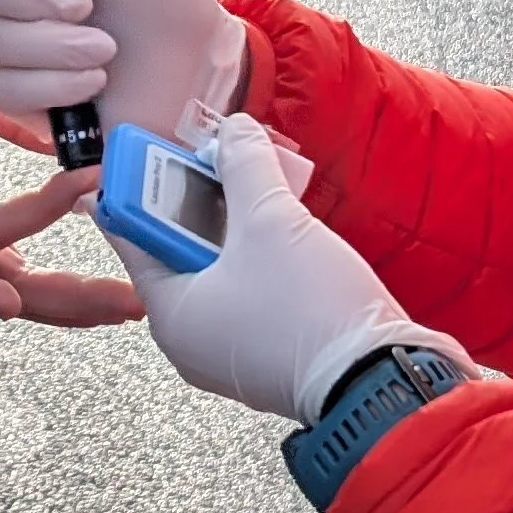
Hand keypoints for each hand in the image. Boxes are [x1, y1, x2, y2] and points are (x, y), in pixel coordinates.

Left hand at [0, 20, 140, 330]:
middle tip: (136, 312)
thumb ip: (5, 116)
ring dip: (47, 290)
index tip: (134, 286)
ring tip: (106, 297)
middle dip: (77, 304)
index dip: (72, 280)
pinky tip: (23, 264)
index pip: (21, 261)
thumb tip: (58, 130)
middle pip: (13, 287)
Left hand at [128, 114, 468, 425]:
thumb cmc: (312, 315)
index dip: (142, 186)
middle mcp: (190, 340)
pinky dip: (260, 261)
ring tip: (261, 190)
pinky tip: (287, 234)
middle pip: (178, 252)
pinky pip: (249, 295)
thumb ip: (245, 166)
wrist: (380, 380)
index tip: (152, 151)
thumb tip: (234, 132)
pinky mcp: (269, 357)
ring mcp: (230, 353)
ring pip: (220, 272)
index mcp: (170, 311)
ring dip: (238, 229)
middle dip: (201, 203)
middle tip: (220, 162)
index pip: (132, 235)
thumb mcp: (271, 221)